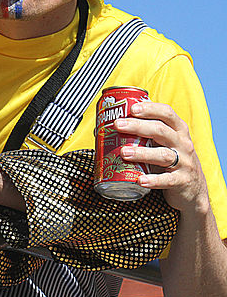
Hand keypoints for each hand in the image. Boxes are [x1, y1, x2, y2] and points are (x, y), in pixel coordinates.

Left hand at [115, 101, 209, 216]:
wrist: (193, 189)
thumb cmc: (170, 159)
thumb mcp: (161, 143)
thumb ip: (140, 133)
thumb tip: (102, 126)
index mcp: (177, 130)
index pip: (166, 113)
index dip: (149, 109)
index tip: (131, 108)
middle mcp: (183, 144)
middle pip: (161, 131)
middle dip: (138, 126)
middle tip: (118, 125)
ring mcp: (184, 162)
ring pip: (163, 154)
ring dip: (142, 153)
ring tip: (123, 152)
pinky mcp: (183, 181)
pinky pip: (167, 180)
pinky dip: (153, 180)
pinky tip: (140, 180)